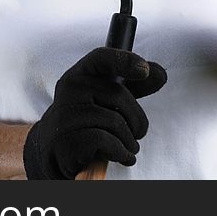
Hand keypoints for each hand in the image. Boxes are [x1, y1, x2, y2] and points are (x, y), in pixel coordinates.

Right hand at [23, 47, 166, 179]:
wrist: (55, 148)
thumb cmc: (88, 119)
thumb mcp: (108, 98)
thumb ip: (133, 85)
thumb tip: (160, 74)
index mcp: (80, 73)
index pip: (101, 58)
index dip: (124, 60)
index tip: (145, 70)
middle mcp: (70, 88)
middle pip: (119, 95)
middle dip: (138, 119)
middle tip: (137, 133)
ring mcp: (66, 114)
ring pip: (115, 121)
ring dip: (129, 141)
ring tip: (126, 148)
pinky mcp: (66, 139)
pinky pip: (106, 141)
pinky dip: (120, 152)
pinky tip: (122, 157)